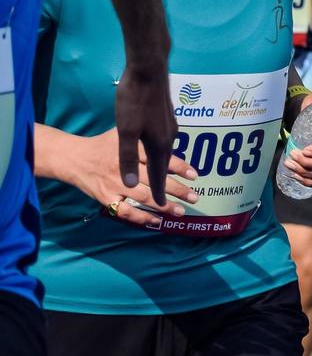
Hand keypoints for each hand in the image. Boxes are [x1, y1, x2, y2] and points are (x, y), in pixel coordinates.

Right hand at [72, 128, 198, 228]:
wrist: (73, 158)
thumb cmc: (103, 145)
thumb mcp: (122, 134)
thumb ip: (144, 138)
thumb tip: (171, 139)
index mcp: (130, 150)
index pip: (158, 158)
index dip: (178, 167)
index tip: (194, 175)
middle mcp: (124, 167)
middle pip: (154, 180)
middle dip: (177, 190)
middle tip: (194, 197)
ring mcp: (115, 185)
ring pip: (144, 197)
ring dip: (164, 205)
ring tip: (181, 211)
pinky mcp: (106, 198)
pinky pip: (126, 212)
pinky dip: (142, 217)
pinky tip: (157, 221)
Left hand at [115, 64, 177, 205]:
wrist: (149, 70)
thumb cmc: (134, 100)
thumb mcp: (125, 132)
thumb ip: (128, 158)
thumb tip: (130, 184)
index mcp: (159, 145)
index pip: (160, 176)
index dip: (161, 192)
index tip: (164, 207)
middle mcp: (169, 137)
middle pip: (168, 165)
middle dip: (170, 183)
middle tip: (177, 197)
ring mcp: (170, 126)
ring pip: (168, 152)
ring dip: (169, 166)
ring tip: (172, 177)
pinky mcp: (167, 116)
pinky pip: (168, 140)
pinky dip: (166, 151)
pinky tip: (161, 147)